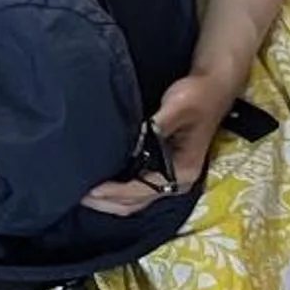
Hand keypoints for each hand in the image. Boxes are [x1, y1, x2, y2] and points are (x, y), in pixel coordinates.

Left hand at [84, 58, 244, 213]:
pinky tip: (100, 182)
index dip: (115, 192)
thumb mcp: (178, 107)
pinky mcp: (162, 168)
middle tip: (77, 195)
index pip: (142, 190)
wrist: (212, 86)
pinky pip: (136, 188)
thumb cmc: (197, 95)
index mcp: (182, 172)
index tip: (90, 189)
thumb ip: (156, 126)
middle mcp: (176, 181)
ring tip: (82, 192)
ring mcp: (169, 177)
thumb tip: (132, 141)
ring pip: (134, 199)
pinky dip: (117, 190)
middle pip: (136, 203)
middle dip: (107, 202)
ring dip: (109, 199)